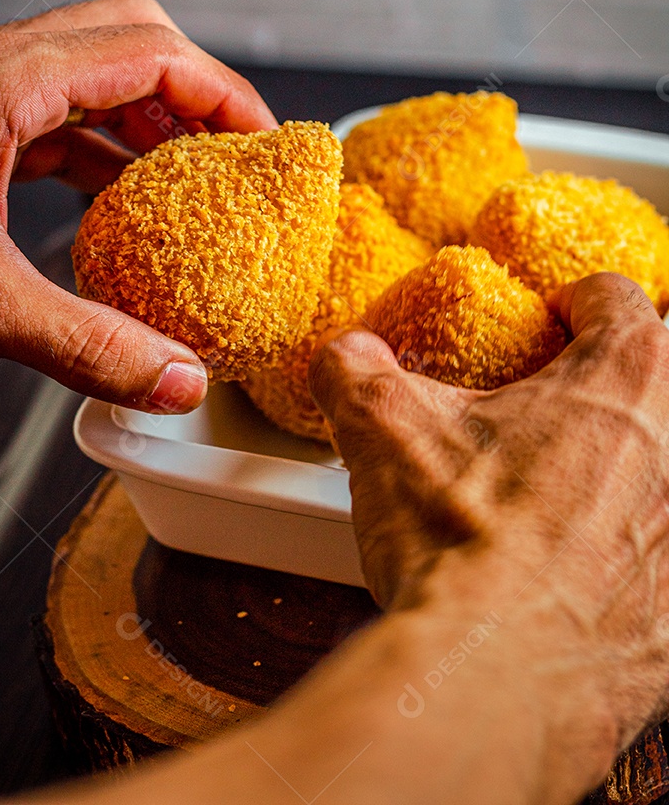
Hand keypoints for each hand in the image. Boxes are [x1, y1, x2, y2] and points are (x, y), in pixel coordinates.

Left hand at [0, 0, 276, 411]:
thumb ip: (86, 344)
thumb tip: (177, 382)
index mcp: (7, 83)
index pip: (152, 52)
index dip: (223, 94)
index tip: (264, 144)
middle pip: (133, 40)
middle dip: (196, 93)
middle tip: (237, 155)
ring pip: (98, 74)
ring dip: (153, 120)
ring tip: (197, 182)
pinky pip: (63, 115)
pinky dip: (108, 149)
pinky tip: (125, 202)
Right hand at [310, 274, 668, 751]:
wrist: (494, 681)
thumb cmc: (461, 547)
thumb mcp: (384, 432)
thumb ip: (357, 370)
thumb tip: (344, 356)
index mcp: (626, 378)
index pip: (617, 300)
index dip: (574, 303)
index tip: (549, 322)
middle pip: (660, 381)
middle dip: (609, 387)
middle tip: (553, 409)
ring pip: (664, 469)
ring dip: (624, 469)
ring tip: (559, 495)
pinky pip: (660, 558)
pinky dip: (628, 554)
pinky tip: (574, 575)